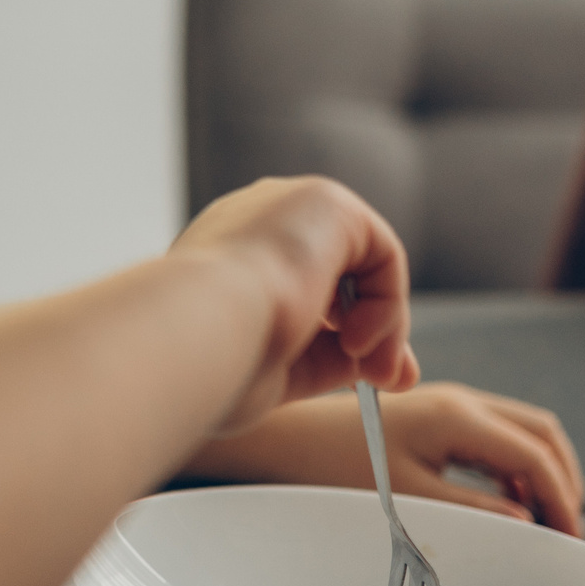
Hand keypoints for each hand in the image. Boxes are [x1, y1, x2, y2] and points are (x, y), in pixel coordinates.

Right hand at [169, 176, 417, 431]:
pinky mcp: (326, 201)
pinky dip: (386, 305)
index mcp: (222, 258)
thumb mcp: (279, 370)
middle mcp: (253, 223)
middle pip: (337, 273)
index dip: (338, 336)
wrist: (197, 333)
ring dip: (382, 325)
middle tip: (386, 381)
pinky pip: (382, 255)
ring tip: (370, 370)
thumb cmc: (218, 363)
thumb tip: (384, 367)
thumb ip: (328, 359)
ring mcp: (286, 205)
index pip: (299, 287)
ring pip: (363, 266)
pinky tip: (359, 339)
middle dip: (373, 330)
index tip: (364, 384)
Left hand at [193, 384, 584, 534]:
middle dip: (563, 479)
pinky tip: (504, 503)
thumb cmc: (336, 466)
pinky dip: (513, 467)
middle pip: (541, 432)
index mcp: (458, 416)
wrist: (285, 440)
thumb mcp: (408, 497)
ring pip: (520, 430)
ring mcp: (447, 405)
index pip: (536, 454)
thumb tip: (528, 523)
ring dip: (540, 472)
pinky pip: (494, 435)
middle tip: (564, 530)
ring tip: (539, 522)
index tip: (568, 541)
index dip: (562, 500)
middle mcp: (460, 401)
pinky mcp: (433, 416)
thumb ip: (474, 510)